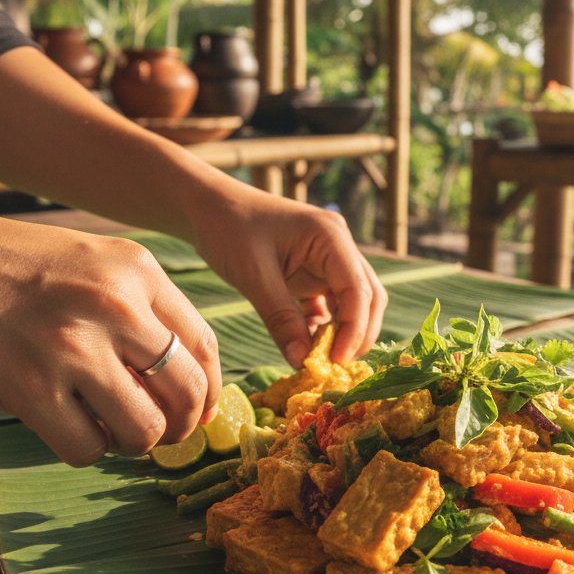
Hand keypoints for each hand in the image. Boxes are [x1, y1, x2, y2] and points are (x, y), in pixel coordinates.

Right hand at [0, 200, 220, 465]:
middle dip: (181, 426)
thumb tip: (182, 376)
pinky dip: (84, 449)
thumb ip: (138, 307)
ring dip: (132, 442)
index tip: (199, 411)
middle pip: (187, 392)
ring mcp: (73, 346)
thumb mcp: (88, 262)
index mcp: (136, 269)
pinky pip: (88, 448)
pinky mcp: (30, 387)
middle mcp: (115, 304)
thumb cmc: (2, 266)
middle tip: (161, 434)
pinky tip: (65, 425)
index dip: (209, 391)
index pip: (203, 346)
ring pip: (146, 429)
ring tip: (106, 426)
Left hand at [189, 182, 387, 367]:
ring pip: (354, 303)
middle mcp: (338, 247)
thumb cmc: (227, 228)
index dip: (354, 329)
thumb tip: (302, 361)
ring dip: (343, 333)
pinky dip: (325, 328)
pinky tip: (308, 345)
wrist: (206, 206)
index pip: (358, 289)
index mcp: (330, 236)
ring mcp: (328, 260)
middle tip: (335, 368)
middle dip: (357, 334)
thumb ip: (281, 319)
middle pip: (368, 297)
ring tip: (321, 361)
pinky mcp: (314, 274)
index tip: (336, 362)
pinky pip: (331, 306)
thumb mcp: (253, 275)